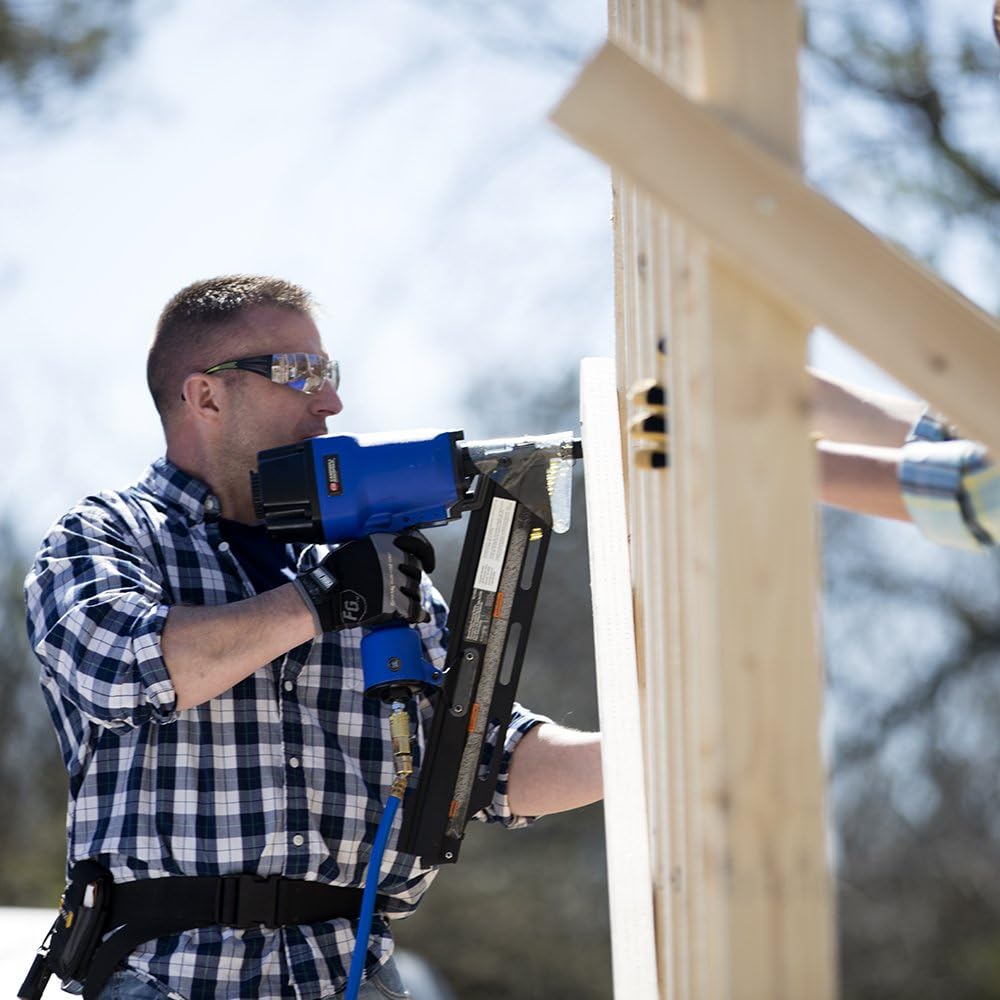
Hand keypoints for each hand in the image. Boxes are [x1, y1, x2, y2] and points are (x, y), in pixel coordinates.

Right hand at [293, 530, 434, 633]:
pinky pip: (414, 610)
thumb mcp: (358, 546)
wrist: (326, 596)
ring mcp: (394, 581)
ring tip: (399, 600)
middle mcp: (393, 559)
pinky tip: (419, 616)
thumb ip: (380, 545)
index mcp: (386, 542)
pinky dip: (418, 614)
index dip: (426, 555)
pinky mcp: (393, 603)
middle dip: (411, 578)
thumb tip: (398, 547)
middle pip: (416, 570)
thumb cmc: (338, 571)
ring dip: (412, 596)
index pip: (418, 544)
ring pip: (416, 590)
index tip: (429, 564)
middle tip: (400, 585)